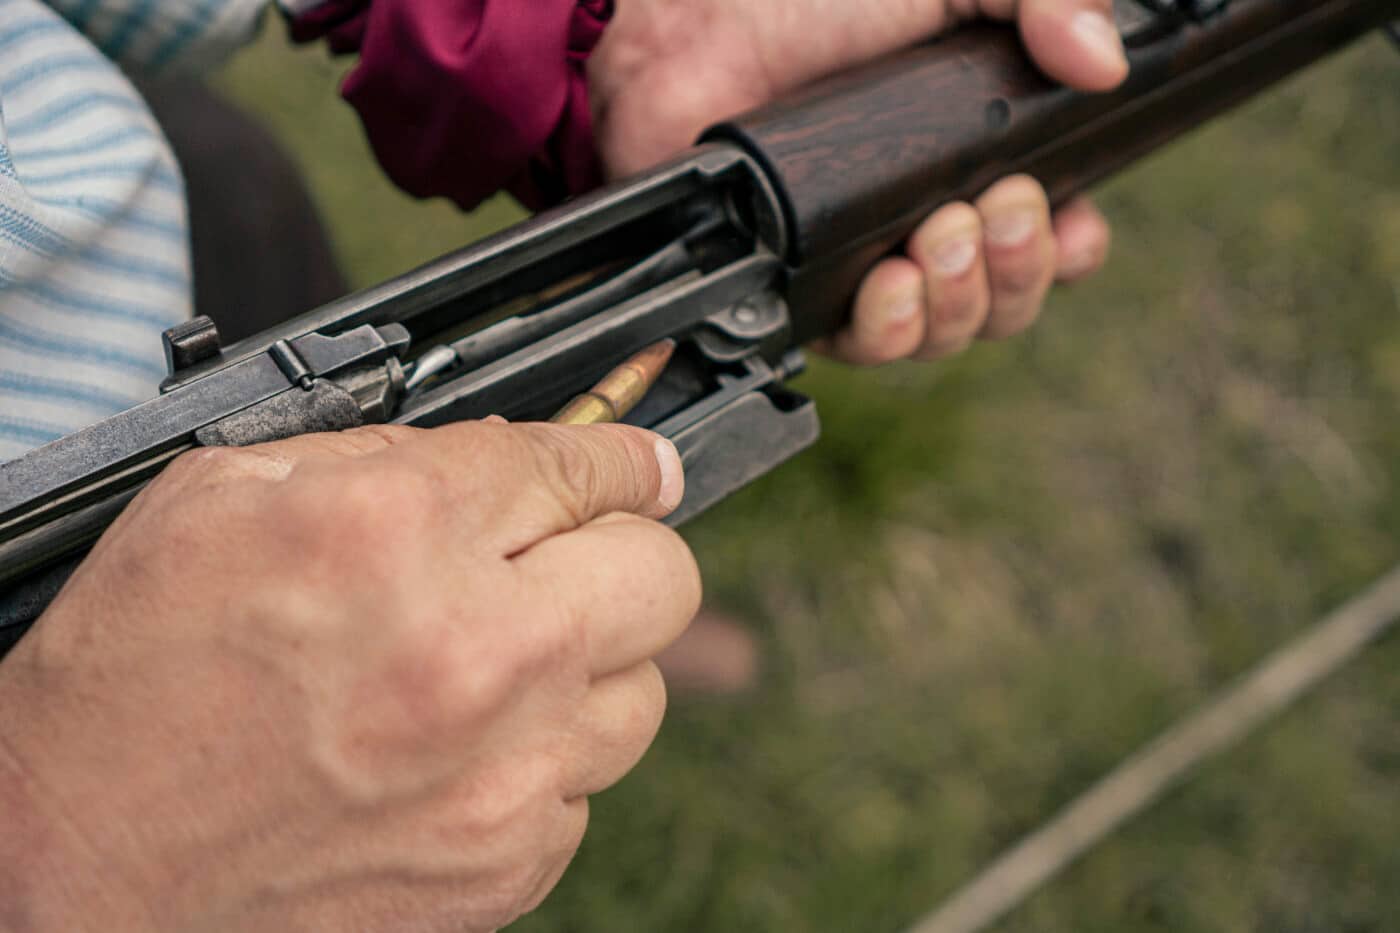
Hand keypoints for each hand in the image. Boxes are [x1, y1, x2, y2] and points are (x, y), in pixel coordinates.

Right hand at [0, 422, 698, 931]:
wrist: (67, 873)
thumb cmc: (128, 690)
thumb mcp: (222, 500)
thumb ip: (385, 457)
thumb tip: (512, 452)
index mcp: (395, 532)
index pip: (581, 463)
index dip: (618, 457)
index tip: (637, 465)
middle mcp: (473, 653)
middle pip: (662, 574)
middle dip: (623, 552)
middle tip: (570, 560)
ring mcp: (504, 773)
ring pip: (642, 689)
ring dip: (588, 664)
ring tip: (499, 668)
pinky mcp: (508, 862)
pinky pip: (587, 787)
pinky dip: (542, 759)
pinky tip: (462, 751)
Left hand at [590, 0, 1127, 362]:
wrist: (701, 27)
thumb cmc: (822, 2)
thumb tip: (1105, 64)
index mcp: (974, 163)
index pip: (1051, 242)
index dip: (1068, 251)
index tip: (1071, 227)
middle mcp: (927, 221)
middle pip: (1006, 301)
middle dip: (1018, 270)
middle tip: (998, 210)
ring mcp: (866, 259)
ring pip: (946, 332)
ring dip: (961, 300)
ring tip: (939, 235)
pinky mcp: (806, 289)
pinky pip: (868, 344)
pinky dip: (893, 326)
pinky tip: (892, 281)